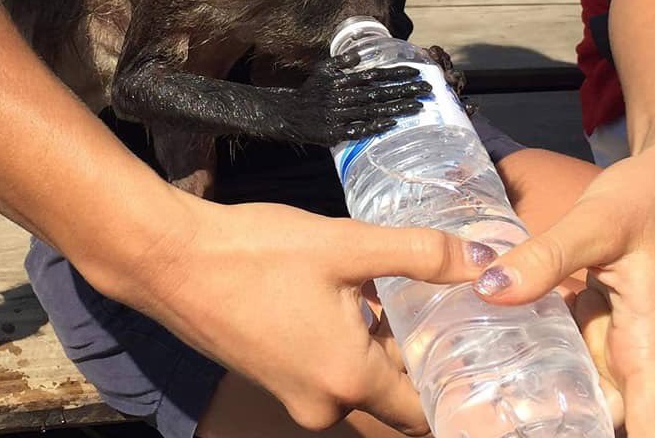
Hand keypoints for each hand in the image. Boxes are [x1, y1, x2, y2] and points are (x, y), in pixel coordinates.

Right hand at [129, 196, 494, 435]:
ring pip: (357, 374)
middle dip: (418, 351)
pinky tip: (345, 290)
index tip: (480, 343)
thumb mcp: (344, 245)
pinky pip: (324, 364)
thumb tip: (485, 259)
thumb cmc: (257, 252)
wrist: (169, 258)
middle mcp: (322, 404)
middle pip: (392, 391)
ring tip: (400, 289)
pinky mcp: (268, 372)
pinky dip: (344, 336)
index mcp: (348, 381)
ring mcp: (290, 392)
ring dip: (378, 339)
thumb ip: (418, 254)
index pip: (427, 409)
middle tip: (446, 305)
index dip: (457, 380)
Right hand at [290, 53, 429, 144]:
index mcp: (343, 81)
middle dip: (405, 91)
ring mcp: (341, 115)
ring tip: (418, 106)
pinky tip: (392, 124)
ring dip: (397, 109)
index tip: (417, 73)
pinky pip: (359, 129)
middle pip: (380, 93)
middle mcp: (344, 96)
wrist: (291, 114)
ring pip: (374, 111)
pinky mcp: (337, 132)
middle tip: (427, 90)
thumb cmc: (311, 90)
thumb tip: (360, 54)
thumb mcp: (324, 70)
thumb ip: (343, 61)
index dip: (396, 74)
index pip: (375, 75)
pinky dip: (376, 127)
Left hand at [473, 146, 654, 436]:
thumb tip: (490, 290)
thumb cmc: (643, 200)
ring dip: (549, 386)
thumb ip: (547, 258)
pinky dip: (543, 350)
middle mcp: (638, 350)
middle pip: (609, 411)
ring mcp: (618, 336)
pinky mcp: (601, 319)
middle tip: (498, 412)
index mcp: (651, 343)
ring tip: (489, 386)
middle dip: (566, 417)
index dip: (608, 433)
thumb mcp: (594, 225)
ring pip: (587, 384)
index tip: (561, 431)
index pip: (648, 422)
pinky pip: (572, 349)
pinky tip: (497, 343)